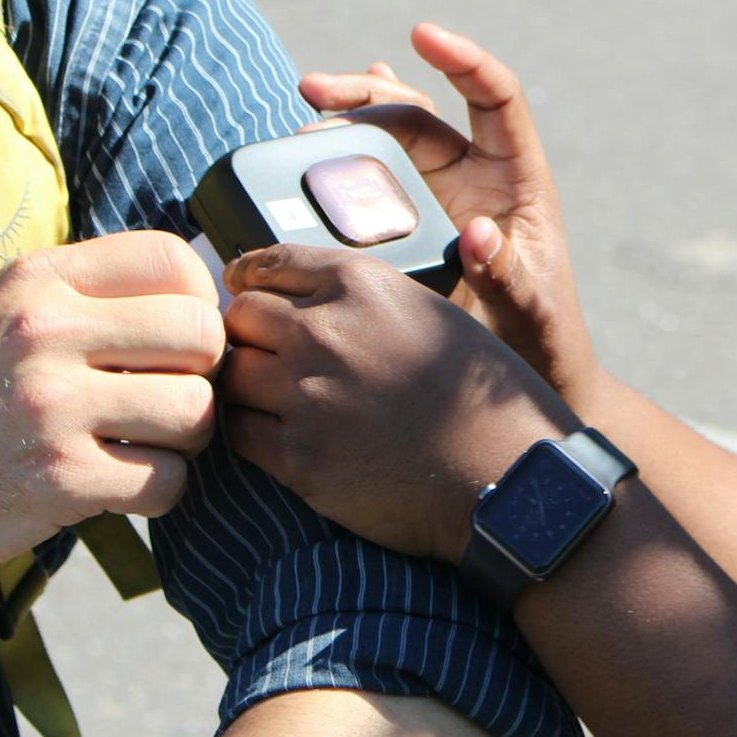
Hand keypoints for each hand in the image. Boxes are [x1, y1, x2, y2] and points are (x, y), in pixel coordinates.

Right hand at [0, 230, 224, 581]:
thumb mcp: (3, 312)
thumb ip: (88, 294)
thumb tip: (199, 293)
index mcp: (40, 280)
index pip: (173, 261)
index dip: (198, 304)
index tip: (176, 344)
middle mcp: (46, 331)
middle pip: (202, 336)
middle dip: (203, 376)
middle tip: (170, 401)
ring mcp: (52, 406)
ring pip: (195, 411)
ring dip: (185, 440)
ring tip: (145, 446)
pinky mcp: (58, 479)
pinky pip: (166, 481)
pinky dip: (158, 492)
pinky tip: (121, 487)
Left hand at [218, 242, 575, 565]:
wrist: (504, 472)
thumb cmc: (479, 394)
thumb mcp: (430, 312)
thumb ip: (363, 299)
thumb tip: (306, 300)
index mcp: (359, 285)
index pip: (268, 264)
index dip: (249, 281)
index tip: (243, 293)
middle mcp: (326, 332)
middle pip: (240, 318)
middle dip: (249, 335)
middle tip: (264, 356)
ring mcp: (307, 395)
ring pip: (232, 374)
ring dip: (246, 385)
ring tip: (271, 399)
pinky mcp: (299, 457)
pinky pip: (239, 433)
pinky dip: (251, 432)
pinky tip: (280, 436)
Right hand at [299, 25, 602, 405]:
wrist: (526, 377)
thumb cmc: (541, 341)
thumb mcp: (529, 310)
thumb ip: (506, 275)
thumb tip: (478, 232)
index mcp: (517, 176)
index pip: (496, 96)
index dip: (464, 60)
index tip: (423, 35)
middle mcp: (476, 175)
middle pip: (420, 109)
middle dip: (367, 93)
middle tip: (312, 90)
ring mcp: (439, 196)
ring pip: (389, 135)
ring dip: (347, 116)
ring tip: (303, 110)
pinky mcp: (410, 224)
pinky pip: (375, 172)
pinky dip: (348, 145)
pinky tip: (319, 127)